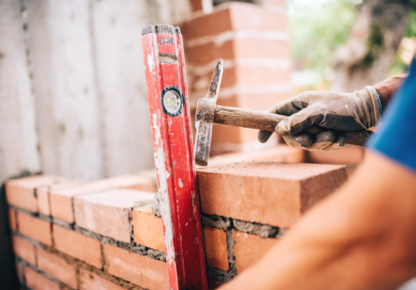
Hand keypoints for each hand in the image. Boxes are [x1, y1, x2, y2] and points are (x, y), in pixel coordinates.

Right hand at [258, 86, 380, 150]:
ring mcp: (313, 126)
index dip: (267, 127)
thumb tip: (280, 130)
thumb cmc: (342, 107)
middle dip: (303, 140)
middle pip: (291, 135)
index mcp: (298, 104)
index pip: (275, 115)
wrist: (366, 113)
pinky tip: (340, 139)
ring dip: (321, 144)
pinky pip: (319, 146)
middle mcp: (303, 116)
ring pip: (306, 143)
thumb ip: (299, 121)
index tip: (261, 141)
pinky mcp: (324, 134)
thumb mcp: (319, 112)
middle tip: (313, 140)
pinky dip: (330, 145)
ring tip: (334, 137)